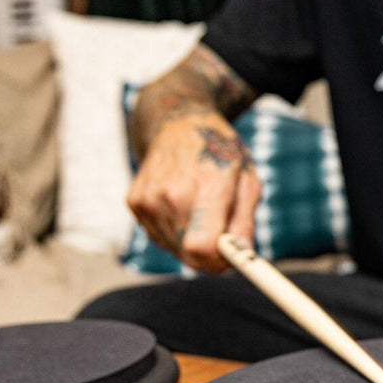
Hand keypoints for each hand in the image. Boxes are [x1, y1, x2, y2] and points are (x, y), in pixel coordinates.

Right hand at [127, 112, 261, 271]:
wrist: (178, 121)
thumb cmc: (221, 152)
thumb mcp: (247, 179)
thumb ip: (245, 220)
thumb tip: (243, 253)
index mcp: (206, 186)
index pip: (202, 247)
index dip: (219, 261)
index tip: (231, 256)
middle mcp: (171, 193)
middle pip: (189, 254)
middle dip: (209, 255)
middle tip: (222, 236)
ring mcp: (148, 198)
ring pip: (174, 248)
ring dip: (191, 241)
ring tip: (200, 209)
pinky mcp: (134, 202)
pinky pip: (159, 236)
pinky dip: (173, 230)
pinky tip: (181, 204)